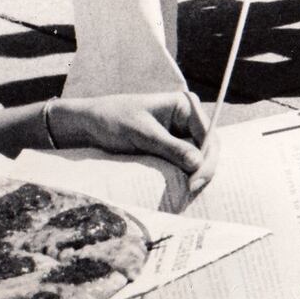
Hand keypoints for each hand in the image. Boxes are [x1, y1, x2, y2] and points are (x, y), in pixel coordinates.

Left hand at [51, 91, 218, 199]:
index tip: (195, 182)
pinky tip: (182, 188)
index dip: (208, 160)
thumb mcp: (142, 133)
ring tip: (187, 193)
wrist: (90, 125)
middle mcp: (188, 119)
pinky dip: (185, 176)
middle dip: (203, 171)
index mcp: (185, 105)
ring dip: (195, 176)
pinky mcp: (173, 149)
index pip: (209, 135)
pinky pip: (186, 164)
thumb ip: (171, 147)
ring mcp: (181, 135)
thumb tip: (199, 164)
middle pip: (208, 149)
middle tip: (191, 191)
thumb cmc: (113, 119)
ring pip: (199, 159)